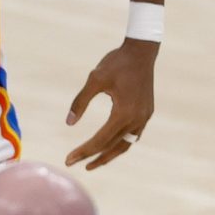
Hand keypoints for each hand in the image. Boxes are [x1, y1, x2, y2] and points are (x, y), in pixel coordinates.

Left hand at [65, 38, 156, 170]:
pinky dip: (120, 144)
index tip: (68, 159)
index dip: (83, 151)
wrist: (141, 51)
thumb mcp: (94, 80)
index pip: (100, 140)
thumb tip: (69, 123)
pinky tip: (109, 146)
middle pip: (111, 146)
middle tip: (73, 162)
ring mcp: (144, 118)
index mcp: (123, 113)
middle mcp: (136, 119)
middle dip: (91, 157)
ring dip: (108, 155)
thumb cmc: (116, 63)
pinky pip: (132, 136)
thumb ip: (80, 102)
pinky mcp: (147, 113)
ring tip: (91, 163)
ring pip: (124, 145)